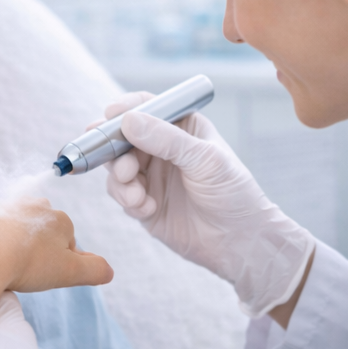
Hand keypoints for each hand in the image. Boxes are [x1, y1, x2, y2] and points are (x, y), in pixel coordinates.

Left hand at [0, 197, 114, 294]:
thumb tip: (108, 271)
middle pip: (43, 236)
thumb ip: (94, 270)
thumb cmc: (27, 263)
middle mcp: (35, 206)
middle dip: (37, 253)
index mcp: (60, 218)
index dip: (59, 263)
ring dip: (16, 249)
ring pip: (19, 234)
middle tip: (26, 271)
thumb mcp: (70, 272)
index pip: (67, 243)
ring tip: (7, 267)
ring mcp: (7, 209)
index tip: (45, 274)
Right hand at [100, 92, 315, 317]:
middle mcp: (162, 149)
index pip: (147, 107)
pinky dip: (129, 201)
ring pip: (116, 169)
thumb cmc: (233, 193)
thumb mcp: (204, 159)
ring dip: (121, 182)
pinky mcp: (143, 202)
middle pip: (121, 138)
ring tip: (137, 196)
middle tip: (124, 169)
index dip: (125, 109)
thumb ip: (166, 139)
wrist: (237, 240)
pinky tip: (149, 209)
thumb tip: (127, 121)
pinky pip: (121, 195)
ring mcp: (151, 176)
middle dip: (115, 152)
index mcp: (181, 128)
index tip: (110, 117)